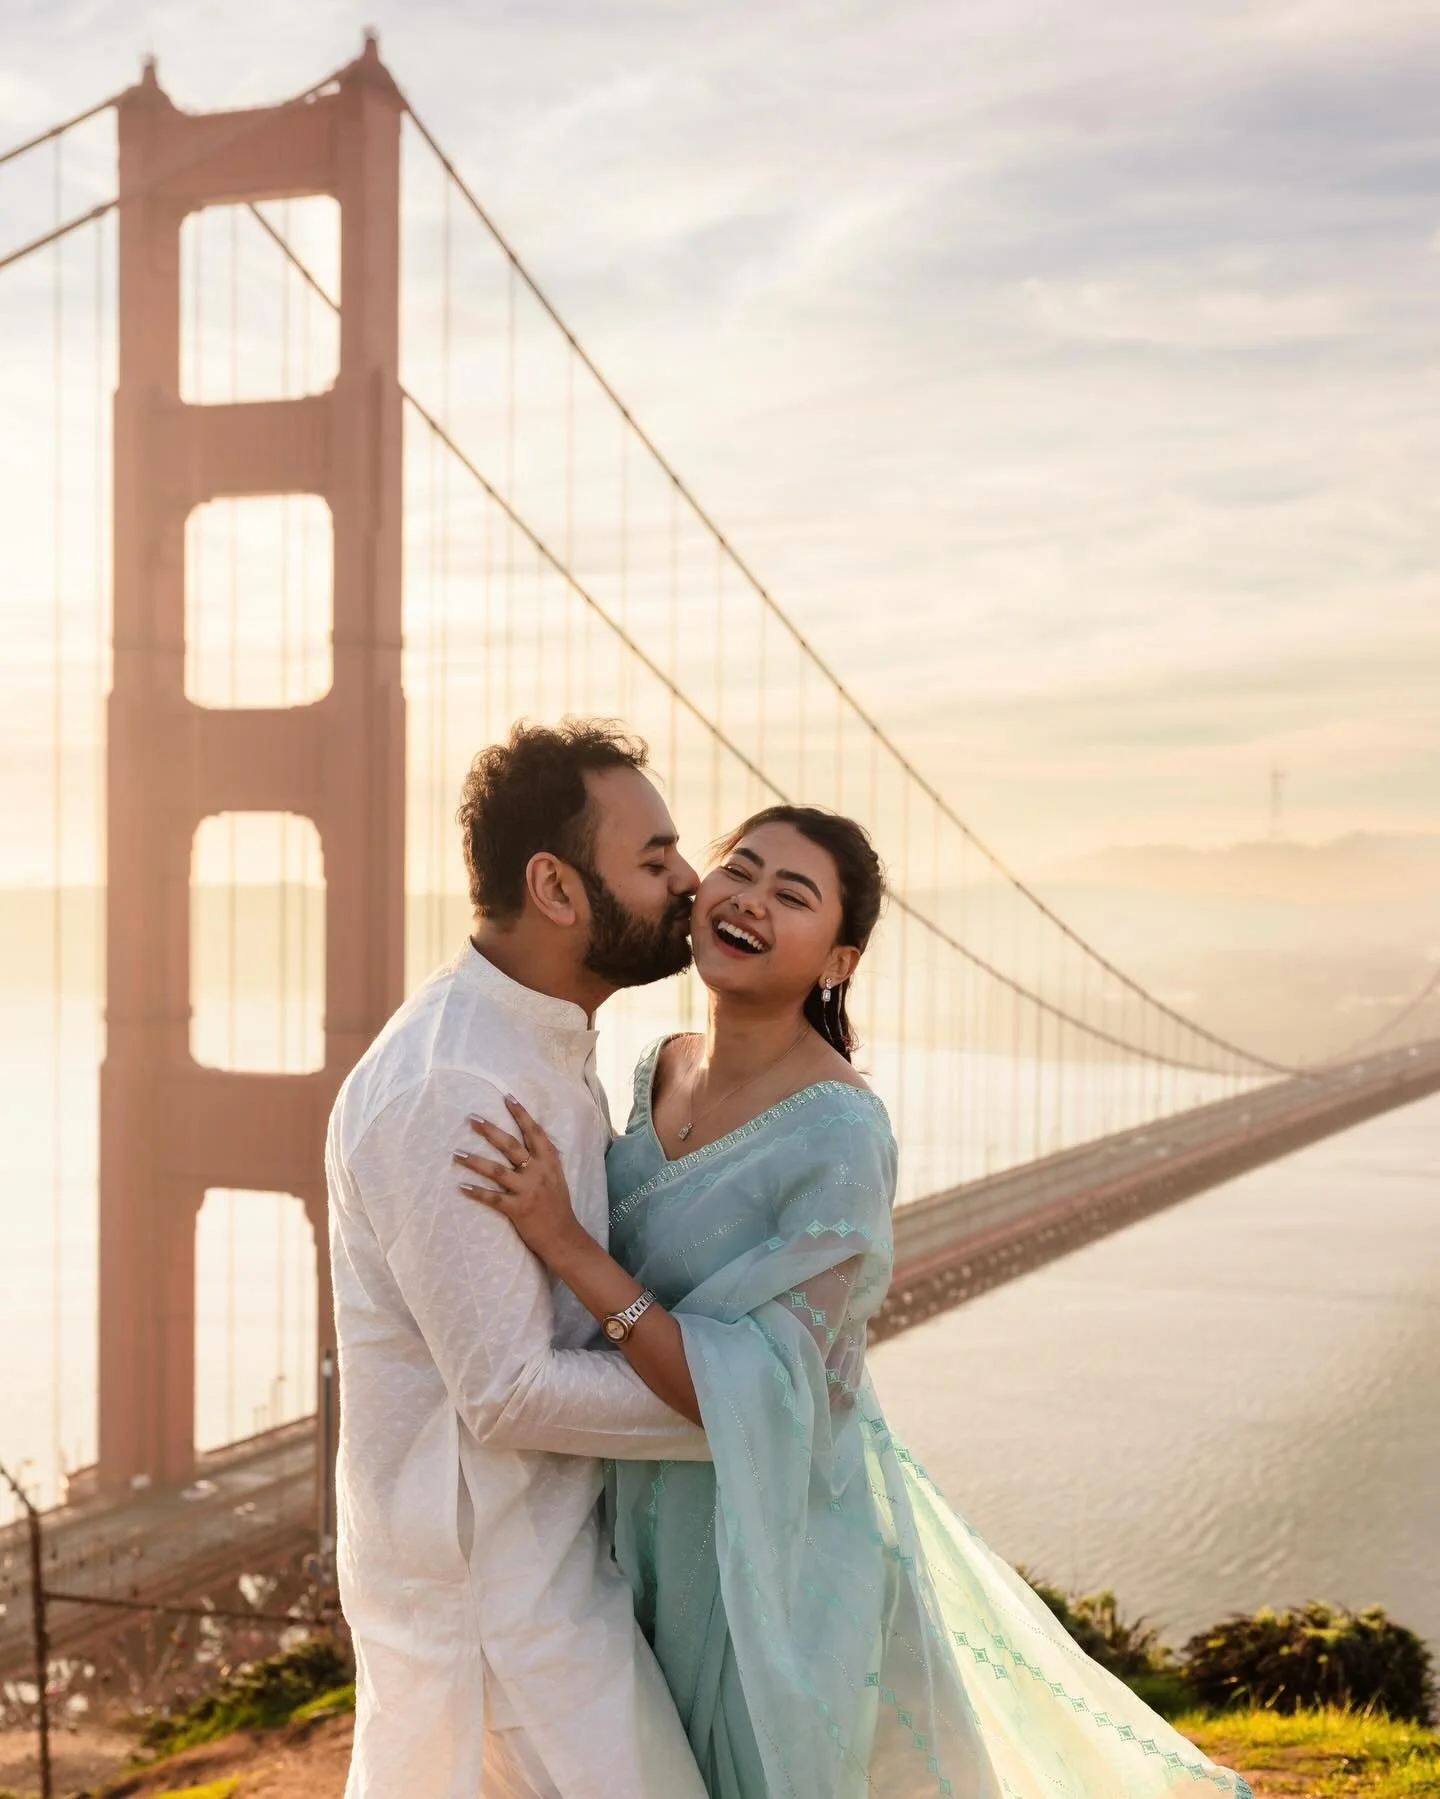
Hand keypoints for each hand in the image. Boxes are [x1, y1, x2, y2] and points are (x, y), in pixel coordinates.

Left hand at [454, 1096, 583, 1265]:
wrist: (563, 1237)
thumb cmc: (558, 1206)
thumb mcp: (556, 1176)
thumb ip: (543, 1160)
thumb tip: (530, 1141)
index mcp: (549, 1161)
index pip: (534, 1132)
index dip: (521, 1114)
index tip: (508, 1098)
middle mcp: (538, 1172)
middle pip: (510, 1146)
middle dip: (490, 1131)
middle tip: (472, 1119)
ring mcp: (527, 1190)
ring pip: (497, 1171)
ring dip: (474, 1161)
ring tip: (456, 1153)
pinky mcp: (518, 1209)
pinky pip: (493, 1198)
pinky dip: (476, 1192)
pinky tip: (461, 1187)